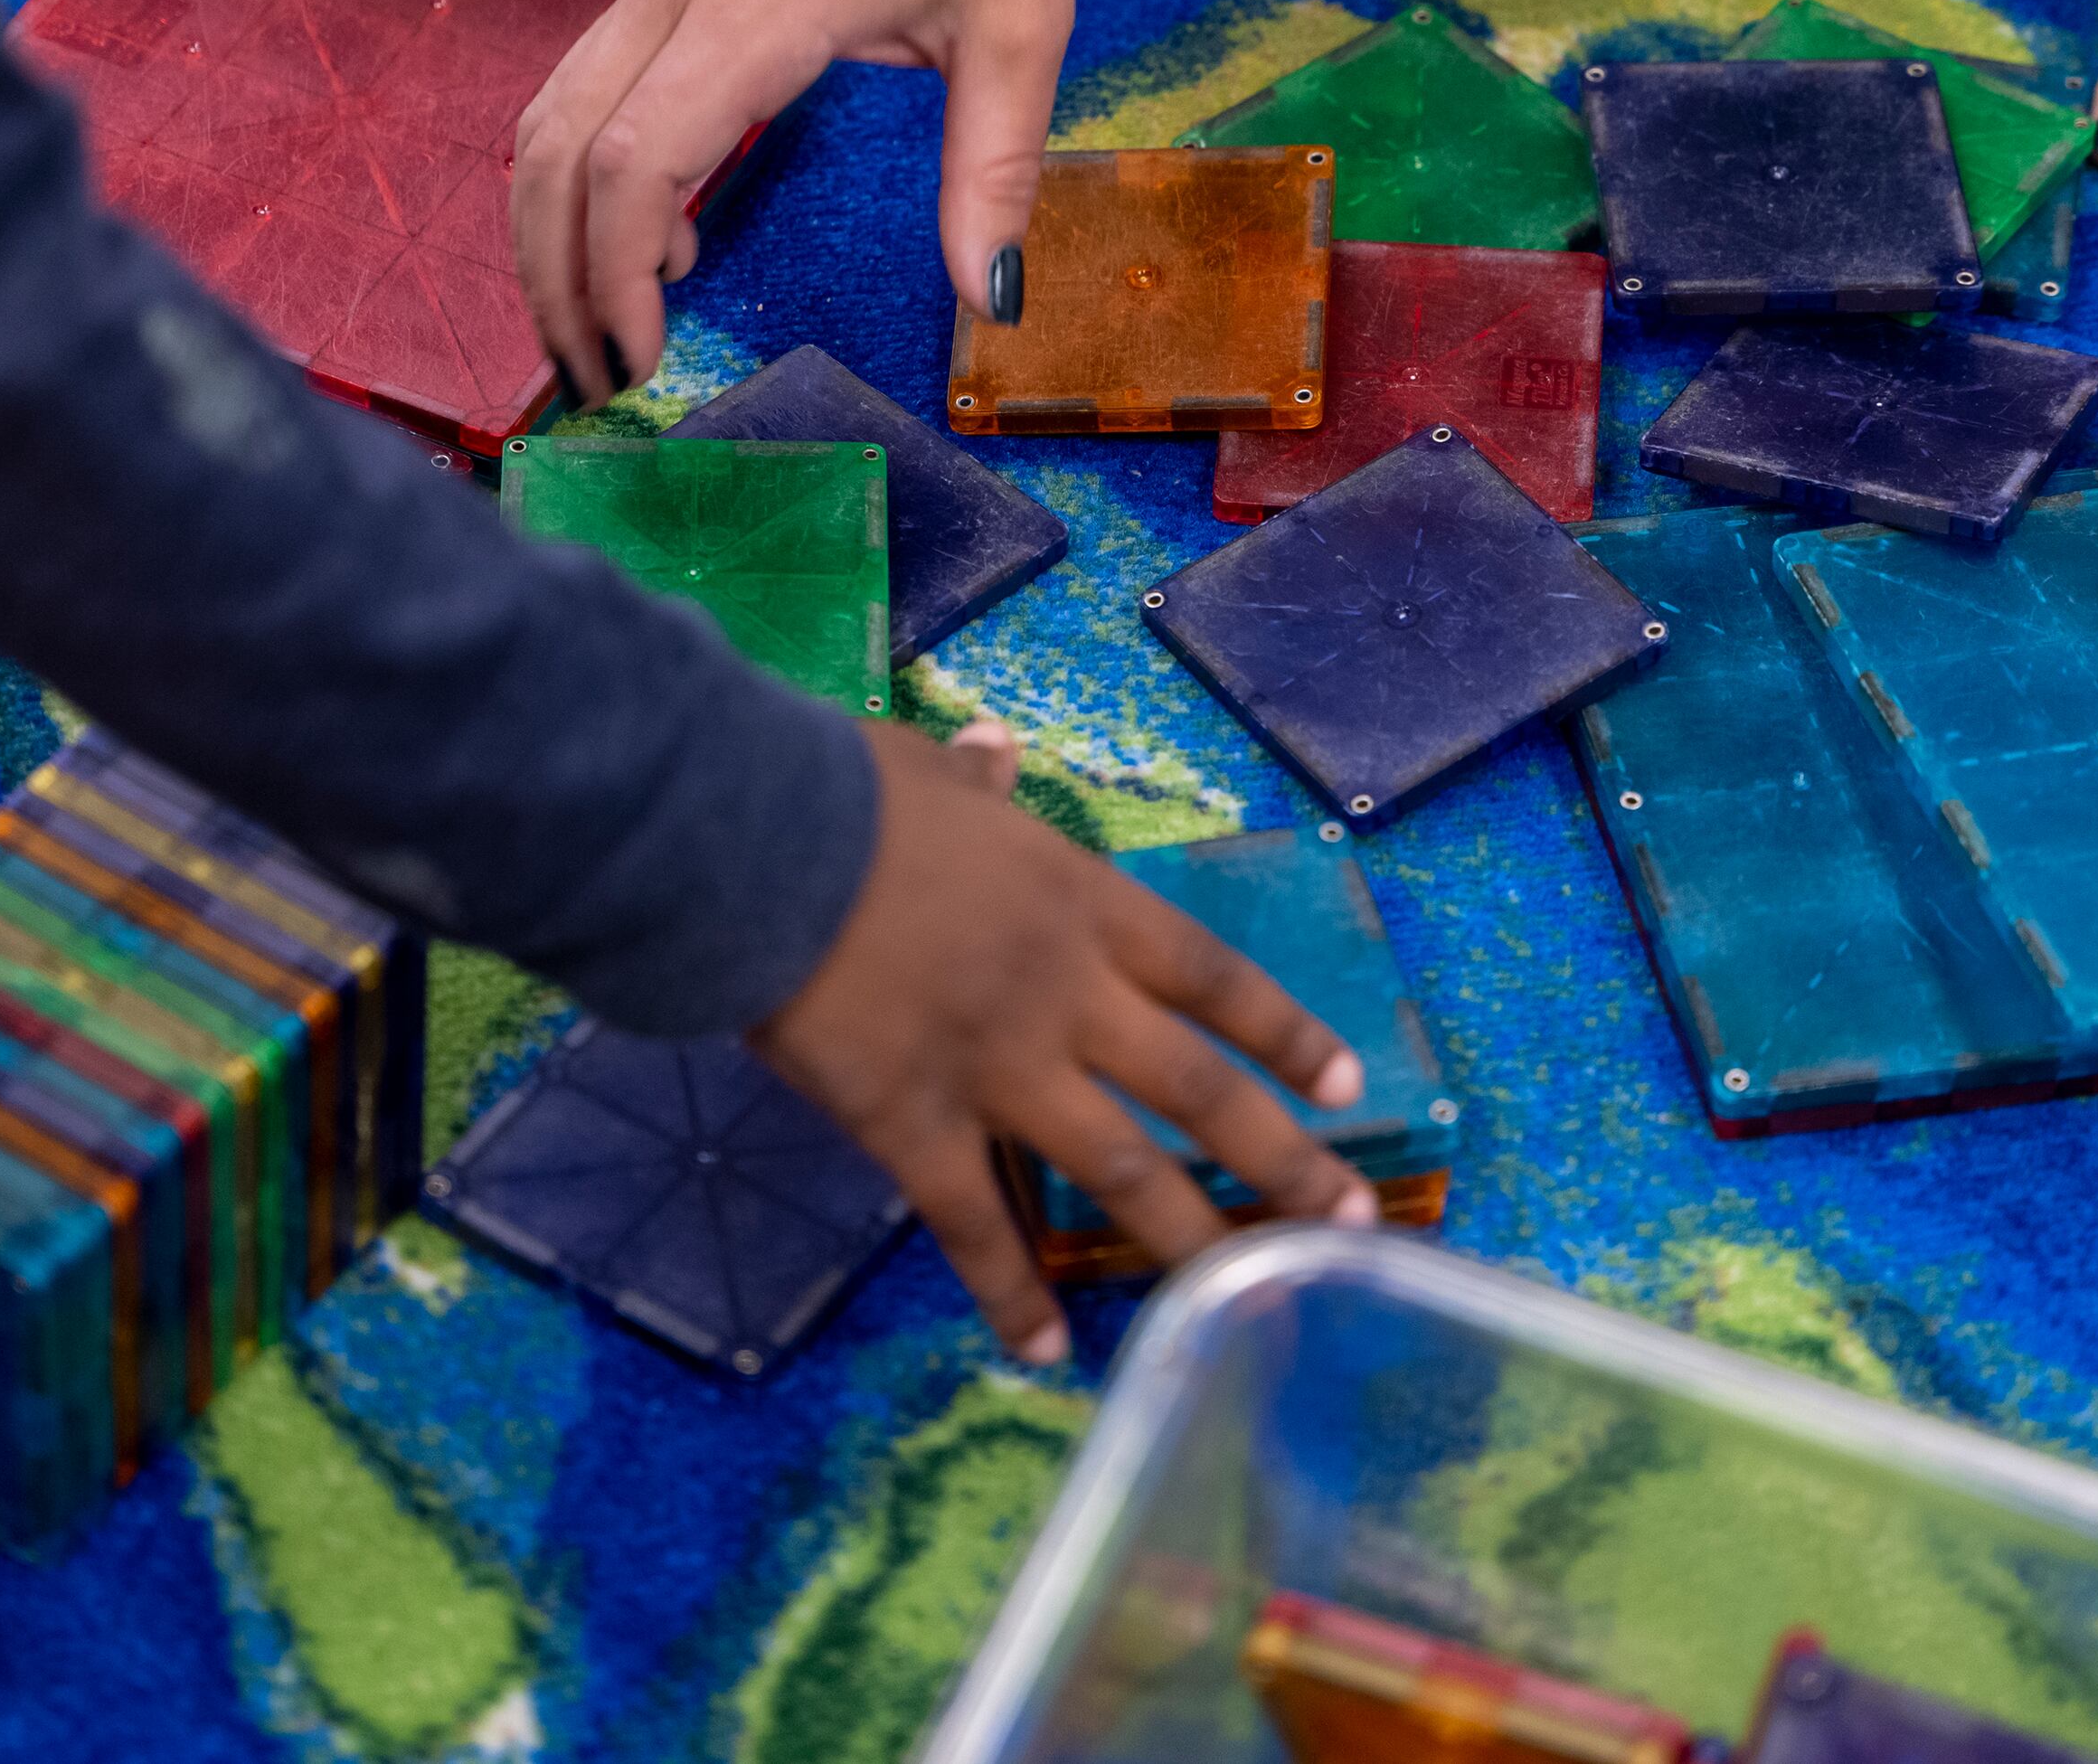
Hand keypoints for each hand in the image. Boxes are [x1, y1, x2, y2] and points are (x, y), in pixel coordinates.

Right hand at [511, 0, 1084, 398]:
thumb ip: (995, 166)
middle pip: (557, 152)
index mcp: (762, 4)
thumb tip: (988, 297)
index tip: (644, 363)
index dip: (617, 277)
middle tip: (598, 380)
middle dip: (555, 278)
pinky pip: (584, 82)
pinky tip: (655, 234)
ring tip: (601, 326)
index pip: (638, 164)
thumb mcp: (1025, 18)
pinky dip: (582, 172)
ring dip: (552, 229)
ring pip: (550, 116)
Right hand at [749, 716, 1376, 1365]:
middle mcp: (1066, 997)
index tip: (1346, 1084)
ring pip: (1118, 1171)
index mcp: (1081, 906)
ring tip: (1248, 1299)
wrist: (750, 847)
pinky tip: (1047, 1348)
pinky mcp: (913, 1126)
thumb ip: (977, 782)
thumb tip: (993, 749)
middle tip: (1348, 1218)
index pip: (1211, 978)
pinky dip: (1010, 1293)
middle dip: (1281, 1158)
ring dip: (1190, 1237)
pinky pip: (974, 1226)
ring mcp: (996, 1070)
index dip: (1283, 1033)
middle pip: (1197, 1089)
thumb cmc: (842, 797)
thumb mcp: (930, 773)